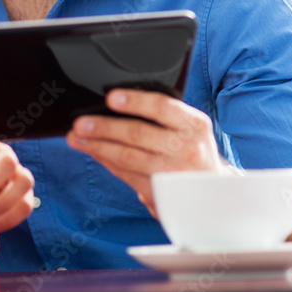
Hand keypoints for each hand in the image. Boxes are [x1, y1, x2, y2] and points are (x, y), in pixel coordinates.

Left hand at [66, 89, 232, 215]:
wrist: (214, 193)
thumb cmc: (192, 151)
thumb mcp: (188, 128)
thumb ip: (161, 116)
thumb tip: (115, 105)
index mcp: (194, 124)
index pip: (162, 108)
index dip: (135, 102)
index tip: (111, 97)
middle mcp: (187, 148)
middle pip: (138, 134)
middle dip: (104, 128)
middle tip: (81, 123)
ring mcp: (174, 173)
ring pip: (128, 157)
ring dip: (98, 147)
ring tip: (77, 139)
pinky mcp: (161, 193)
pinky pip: (127, 174)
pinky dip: (107, 162)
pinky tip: (94, 153)